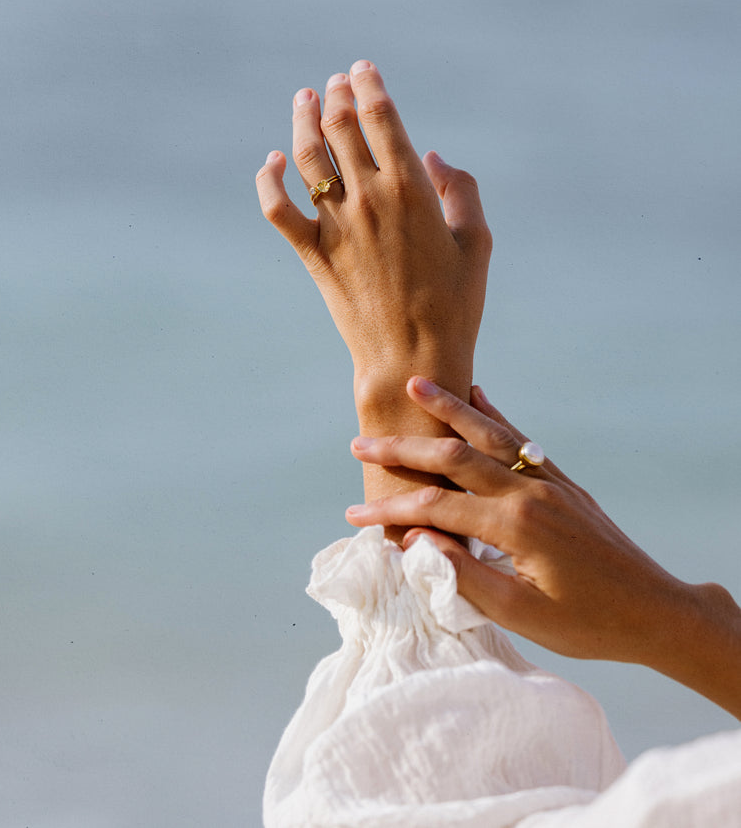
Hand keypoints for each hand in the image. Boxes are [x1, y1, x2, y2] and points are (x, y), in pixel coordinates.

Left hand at [255, 62, 491, 412]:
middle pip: (341, 127)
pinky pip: (278, 208)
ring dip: (302, 119)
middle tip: (335, 82)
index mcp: (412, 189)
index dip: (369, 86)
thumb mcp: (477, 241)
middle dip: (337, 96)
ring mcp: (336, 224)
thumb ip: (459, 189)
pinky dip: (269, 179)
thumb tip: (433, 156)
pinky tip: (272, 160)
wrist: (413, 358)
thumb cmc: (456, 303)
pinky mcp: (313, 253)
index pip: (381, 118)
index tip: (362, 70)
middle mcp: (369, 198)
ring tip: (304, 98)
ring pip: (307, 155)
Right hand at [345, 379, 740, 716]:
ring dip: (449, 407)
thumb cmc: (587, 625)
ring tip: (415, 382)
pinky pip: (520, 438)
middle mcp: (529, 491)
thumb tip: (417, 542)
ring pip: (489, 433)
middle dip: (404, 448)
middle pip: (454, 457)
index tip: (354, 515)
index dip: (391, 511)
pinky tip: (478, 394)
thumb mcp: (522, 615)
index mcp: (515, 525)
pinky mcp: (563, 482)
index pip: (437, 509)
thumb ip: (466, 576)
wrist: (655, 611)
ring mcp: (548, 480)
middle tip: (359, 441)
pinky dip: (495, 414)